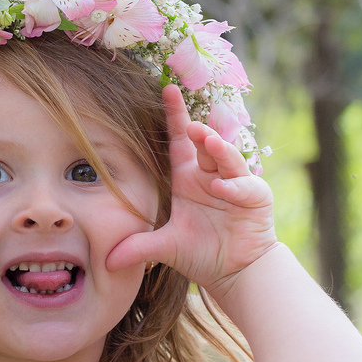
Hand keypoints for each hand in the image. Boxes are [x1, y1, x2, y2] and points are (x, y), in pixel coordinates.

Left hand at [106, 84, 275, 297]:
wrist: (235, 272)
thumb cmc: (203, 253)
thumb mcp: (166, 248)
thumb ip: (138, 249)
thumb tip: (106, 263)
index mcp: (188, 177)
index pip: (179, 140)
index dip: (175, 115)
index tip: (168, 89)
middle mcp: (211, 174)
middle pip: (205, 145)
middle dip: (199, 133)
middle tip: (191, 127)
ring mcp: (236, 182)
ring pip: (227, 158)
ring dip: (219, 150)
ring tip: (209, 142)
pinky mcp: (255, 197)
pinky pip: (243, 185)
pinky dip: (233, 184)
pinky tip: (220, 186)